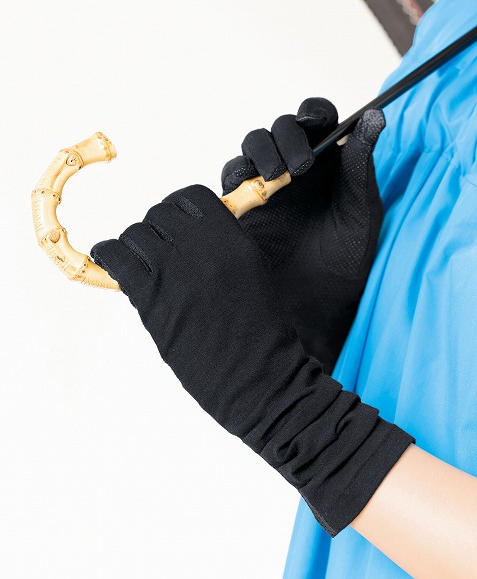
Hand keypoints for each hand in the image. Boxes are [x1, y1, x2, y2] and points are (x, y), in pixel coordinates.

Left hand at [91, 184, 412, 536]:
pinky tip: (113, 264)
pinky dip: (110, 256)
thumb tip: (187, 241)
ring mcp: (176, 270)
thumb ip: (224, 251)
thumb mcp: (253, 277)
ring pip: (136, 233)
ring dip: (134, 246)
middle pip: (160, 213)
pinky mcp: (152, 298)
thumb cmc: (263, 337)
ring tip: (138, 266)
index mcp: (233, 239)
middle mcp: (204, 247)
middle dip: (156, 230)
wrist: (262, 380)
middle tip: (157, 253)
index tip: (175, 228)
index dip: (178, 211)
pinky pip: (117, 257)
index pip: (190, 197)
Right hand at [221, 99, 385, 372]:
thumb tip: (375, 116)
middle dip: (287, 137)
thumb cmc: (347, 258)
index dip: (314, 112)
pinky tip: (252, 188)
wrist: (317, 305)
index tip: (317, 120)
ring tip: (278, 178)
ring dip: (262, 151)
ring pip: (253, 146)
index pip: (318, 119)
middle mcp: (296, 166)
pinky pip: (232, 177)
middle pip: (281, 128)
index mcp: (329, 160)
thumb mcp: (361, 210)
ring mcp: (267, 185)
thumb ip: (362, 165)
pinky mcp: (242, 205)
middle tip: (302, 166)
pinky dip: (237, 175)